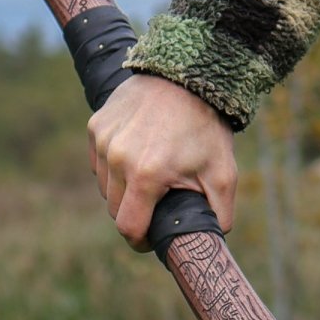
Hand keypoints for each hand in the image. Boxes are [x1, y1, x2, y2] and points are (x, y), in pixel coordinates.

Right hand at [88, 74, 237, 250]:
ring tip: (150, 174)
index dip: (140, 240)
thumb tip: (209, 244)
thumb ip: (219, 217)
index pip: (128, 228)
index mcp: (147, 175)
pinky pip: (99, 163)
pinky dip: (114, 167)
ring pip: (105, 187)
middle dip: (135, 214)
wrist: (188, 75)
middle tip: (157, 204)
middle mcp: (118, 158)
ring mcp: (104, 140)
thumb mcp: (223, 175)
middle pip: (115, 210)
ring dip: (123, 190)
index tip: (150, 240)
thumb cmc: (207, 128)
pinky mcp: (96, 126)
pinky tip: (137, 154)